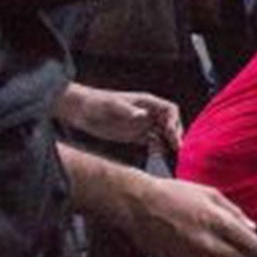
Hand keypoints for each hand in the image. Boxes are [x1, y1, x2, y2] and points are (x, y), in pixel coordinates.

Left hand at [58, 84, 182, 155]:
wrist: (80, 111)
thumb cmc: (96, 103)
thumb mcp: (111, 105)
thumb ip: (127, 110)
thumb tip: (143, 115)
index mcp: (146, 102)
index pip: (169, 110)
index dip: (174, 121)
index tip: (170, 132)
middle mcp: (147, 113)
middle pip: (170, 123)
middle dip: (175, 134)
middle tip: (176, 147)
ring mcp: (142, 124)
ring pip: (163, 133)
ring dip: (168, 142)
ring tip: (170, 153)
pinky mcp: (134, 135)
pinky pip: (152, 142)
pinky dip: (157, 148)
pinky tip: (156, 153)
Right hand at [117, 175, 256, 256]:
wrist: (138, 205)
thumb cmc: (173, 194)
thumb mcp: (208, 193)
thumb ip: (234, 212)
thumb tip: (252, 228)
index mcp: (217, 222)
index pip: (254, 246)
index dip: (256, 245)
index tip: (252, 243)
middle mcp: (206, 244)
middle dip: (239, 251)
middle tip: (227, 240)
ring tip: (211, 249)